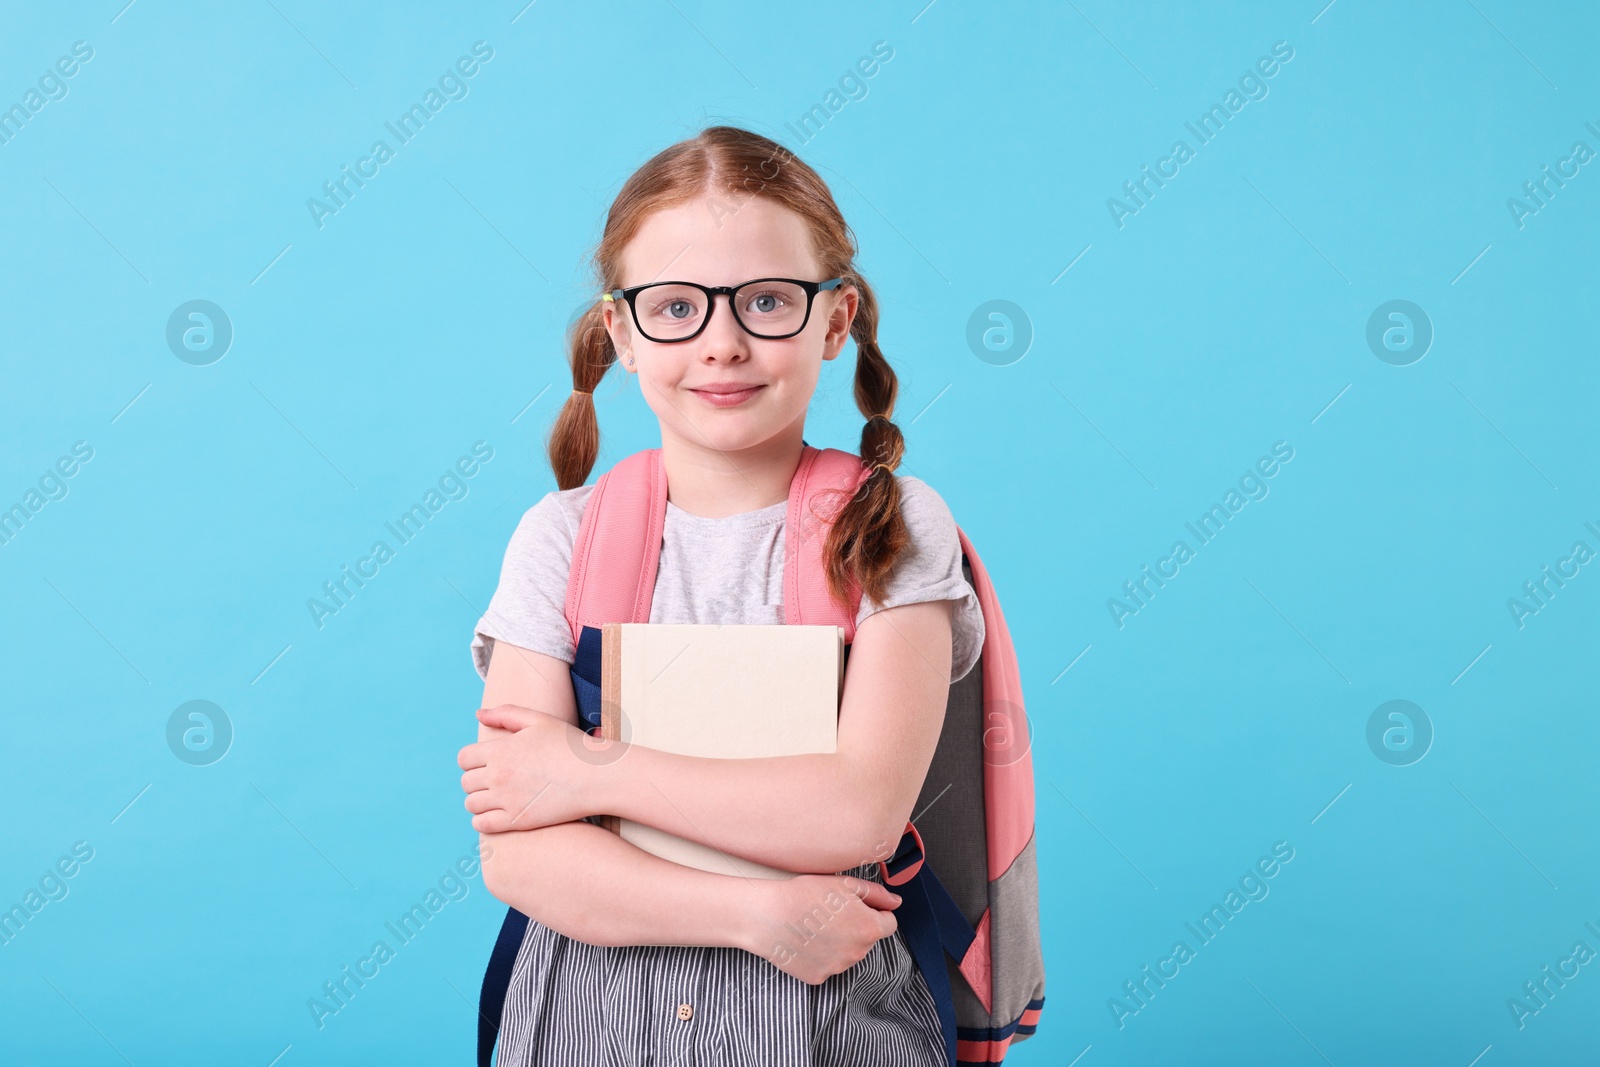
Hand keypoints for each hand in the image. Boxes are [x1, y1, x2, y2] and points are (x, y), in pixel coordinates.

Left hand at [457, 704, 600, 831]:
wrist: (596, 776)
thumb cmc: (569, 745)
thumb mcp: (539, 720)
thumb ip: (506, 714)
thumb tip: (478, 715)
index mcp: (501, 750)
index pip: (464, 759)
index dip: (472, 760)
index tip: (486, 763)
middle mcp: (499, 776)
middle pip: (466, 782)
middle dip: (476, 780)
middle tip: (495, 780)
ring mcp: (507, 800)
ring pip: (471, 804)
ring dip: (479, 801)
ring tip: (496, 797)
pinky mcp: (518, 821)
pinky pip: (482, 825)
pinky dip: (483, 820)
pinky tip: (497, 813)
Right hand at [744, 873, 902, 985]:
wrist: (768, 916)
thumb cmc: (805, 894)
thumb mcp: (845, 884)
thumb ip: (876, 894)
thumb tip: (896, 903)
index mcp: (869, 928)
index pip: (888, 924)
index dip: (874, 912)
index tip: (855, 906)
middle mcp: (858, 953)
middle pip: (866, 939)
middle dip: (855, 927)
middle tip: (829, 912)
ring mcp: (838, 968)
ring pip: (847, 953)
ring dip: (838, 942)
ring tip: (814, 925)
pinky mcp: (818, 978)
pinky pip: (827, 965)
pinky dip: (820, 955)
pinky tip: (805, 940)